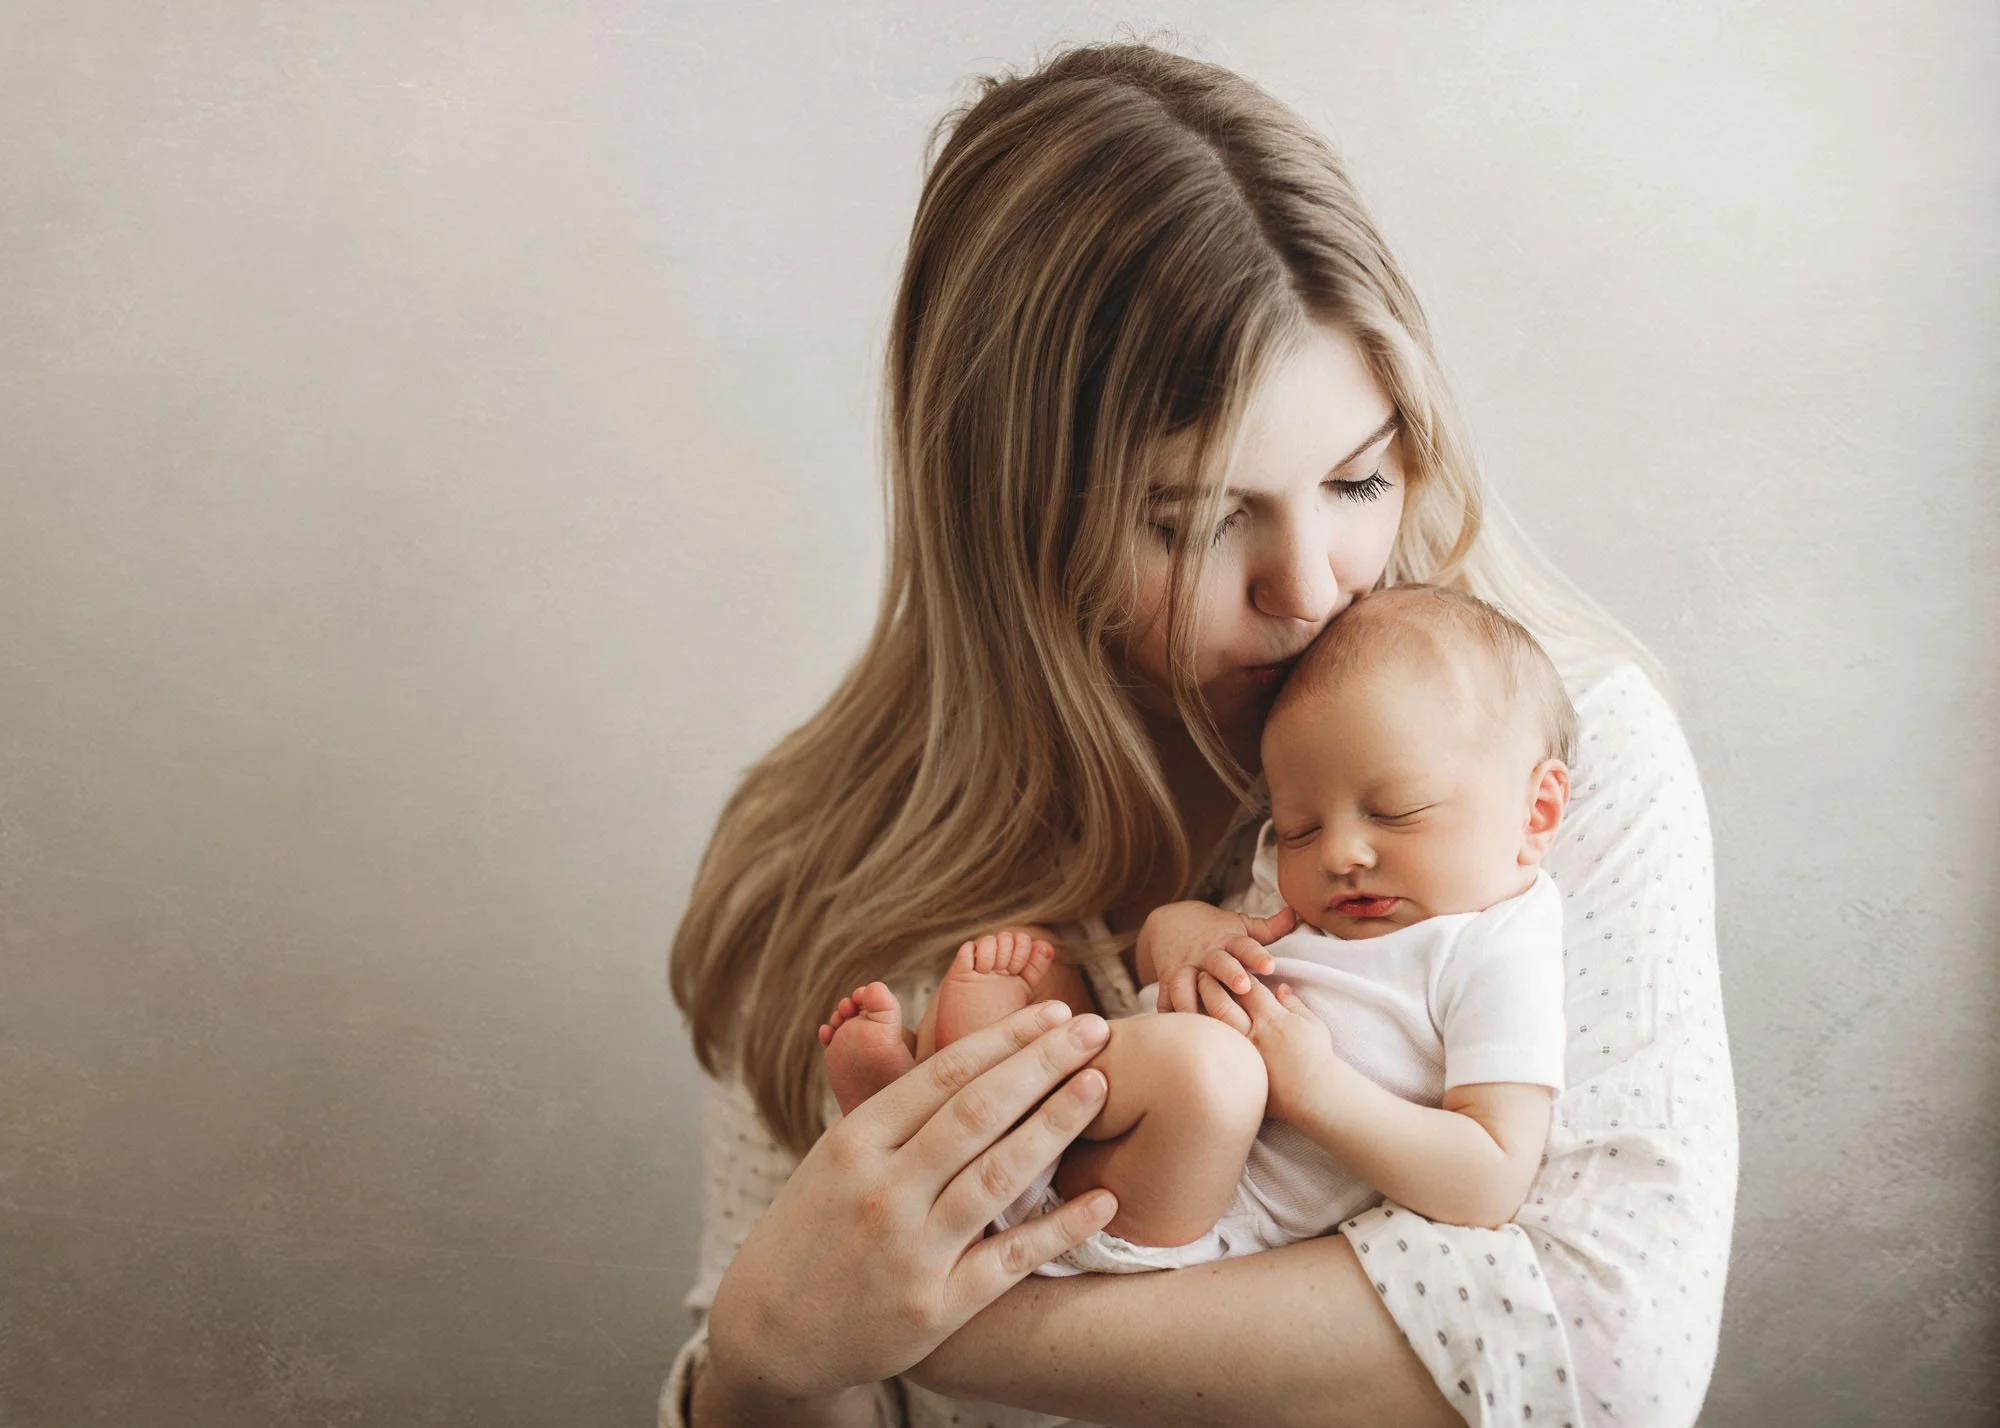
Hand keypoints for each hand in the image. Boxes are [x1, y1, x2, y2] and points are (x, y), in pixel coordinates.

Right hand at [700, 1001, 1119, 1413]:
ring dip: (1055, 1126)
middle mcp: (881, 1190)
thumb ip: (895, 1115)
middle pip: (977, 1112)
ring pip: (996, 1176)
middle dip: (1042, 1063)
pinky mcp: (934, 1308)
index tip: (1053, 1012)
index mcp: (855, 1142)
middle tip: (1094, 1029)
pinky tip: (1103, 1200)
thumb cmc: (812, 1231)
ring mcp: (909, 1250)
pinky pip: (1008, 1258)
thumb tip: (969, 1057)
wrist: (769, 1334)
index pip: (943, 1074)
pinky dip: (1060, 1228)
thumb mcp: (834, 1159)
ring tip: (1099, 1087)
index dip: (1006, 1038)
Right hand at [1139, 900, 1296, 1013]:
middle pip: (1218, 963)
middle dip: (1229, 974)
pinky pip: (1166, 1000)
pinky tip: (1178, 1032)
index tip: (1270, 965)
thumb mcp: (1240, 924)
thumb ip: (1268, 928)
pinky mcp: (1167, 981)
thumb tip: (1297, 915)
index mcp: (1228, 940)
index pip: (1245, 945)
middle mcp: (1206, 955)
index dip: (1257, 955)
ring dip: (1195, 999)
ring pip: (1186, 984)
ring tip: (1206, 1018)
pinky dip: (1170, 1015)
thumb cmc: (1214, 928)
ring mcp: (1184, 968)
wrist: (1170, 922)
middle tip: (1243, 986)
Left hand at [1196, 974, 1334, 1125]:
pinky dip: (1201, 1037)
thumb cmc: (1317, 1058)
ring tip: (1190, 998)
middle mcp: (1252, 1032)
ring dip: (1200, 1008)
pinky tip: (1192, 1028)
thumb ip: (1293, 1004)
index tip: (1228, 965)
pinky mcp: (1235, 1071)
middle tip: (1200, 975)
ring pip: (1212, 1024)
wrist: (1315, 1094)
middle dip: (1209, 984)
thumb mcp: (1312, 1024)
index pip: (1247, 987)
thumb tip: (1281, 987)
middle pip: (1222, 1001)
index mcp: (1272, 1017)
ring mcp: (1241, 1052)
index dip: (1236, 973)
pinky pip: (1212, 1050)